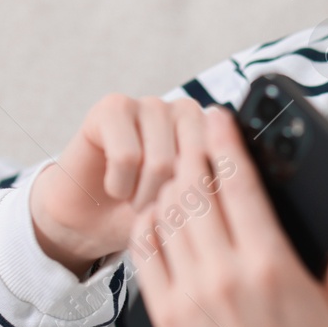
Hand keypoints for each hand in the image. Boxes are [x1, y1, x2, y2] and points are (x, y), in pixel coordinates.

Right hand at [30, 94, 208, 277]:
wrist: (92, 222)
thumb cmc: (147, 215)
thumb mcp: (191, 214)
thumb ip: (216, 195)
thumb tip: (236, 187)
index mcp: (215, 134)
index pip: (225, 163)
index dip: (203, 200)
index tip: (186, 214)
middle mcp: (187, 111)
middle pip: (193, 164)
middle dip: (173, 202)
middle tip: (156, 210)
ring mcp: (151, 104)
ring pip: (160, 162)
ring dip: (144, 197)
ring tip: (135, 200)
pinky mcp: (113, 107)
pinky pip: (126, 156)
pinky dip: (119, 185)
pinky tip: (115, 186)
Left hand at [129, 103, 327, 326]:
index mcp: (271, 268)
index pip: (238, 187)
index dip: (226, 144)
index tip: (219, 117)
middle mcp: (224, 277)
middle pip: (195, 192)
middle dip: (192, 151)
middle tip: (192, 126)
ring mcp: (189, 298)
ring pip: (166, 218)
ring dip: (168, 182)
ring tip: (176, 161)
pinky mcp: (165, 318)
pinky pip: (145, 255)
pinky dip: (148, 223)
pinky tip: (157, 208)